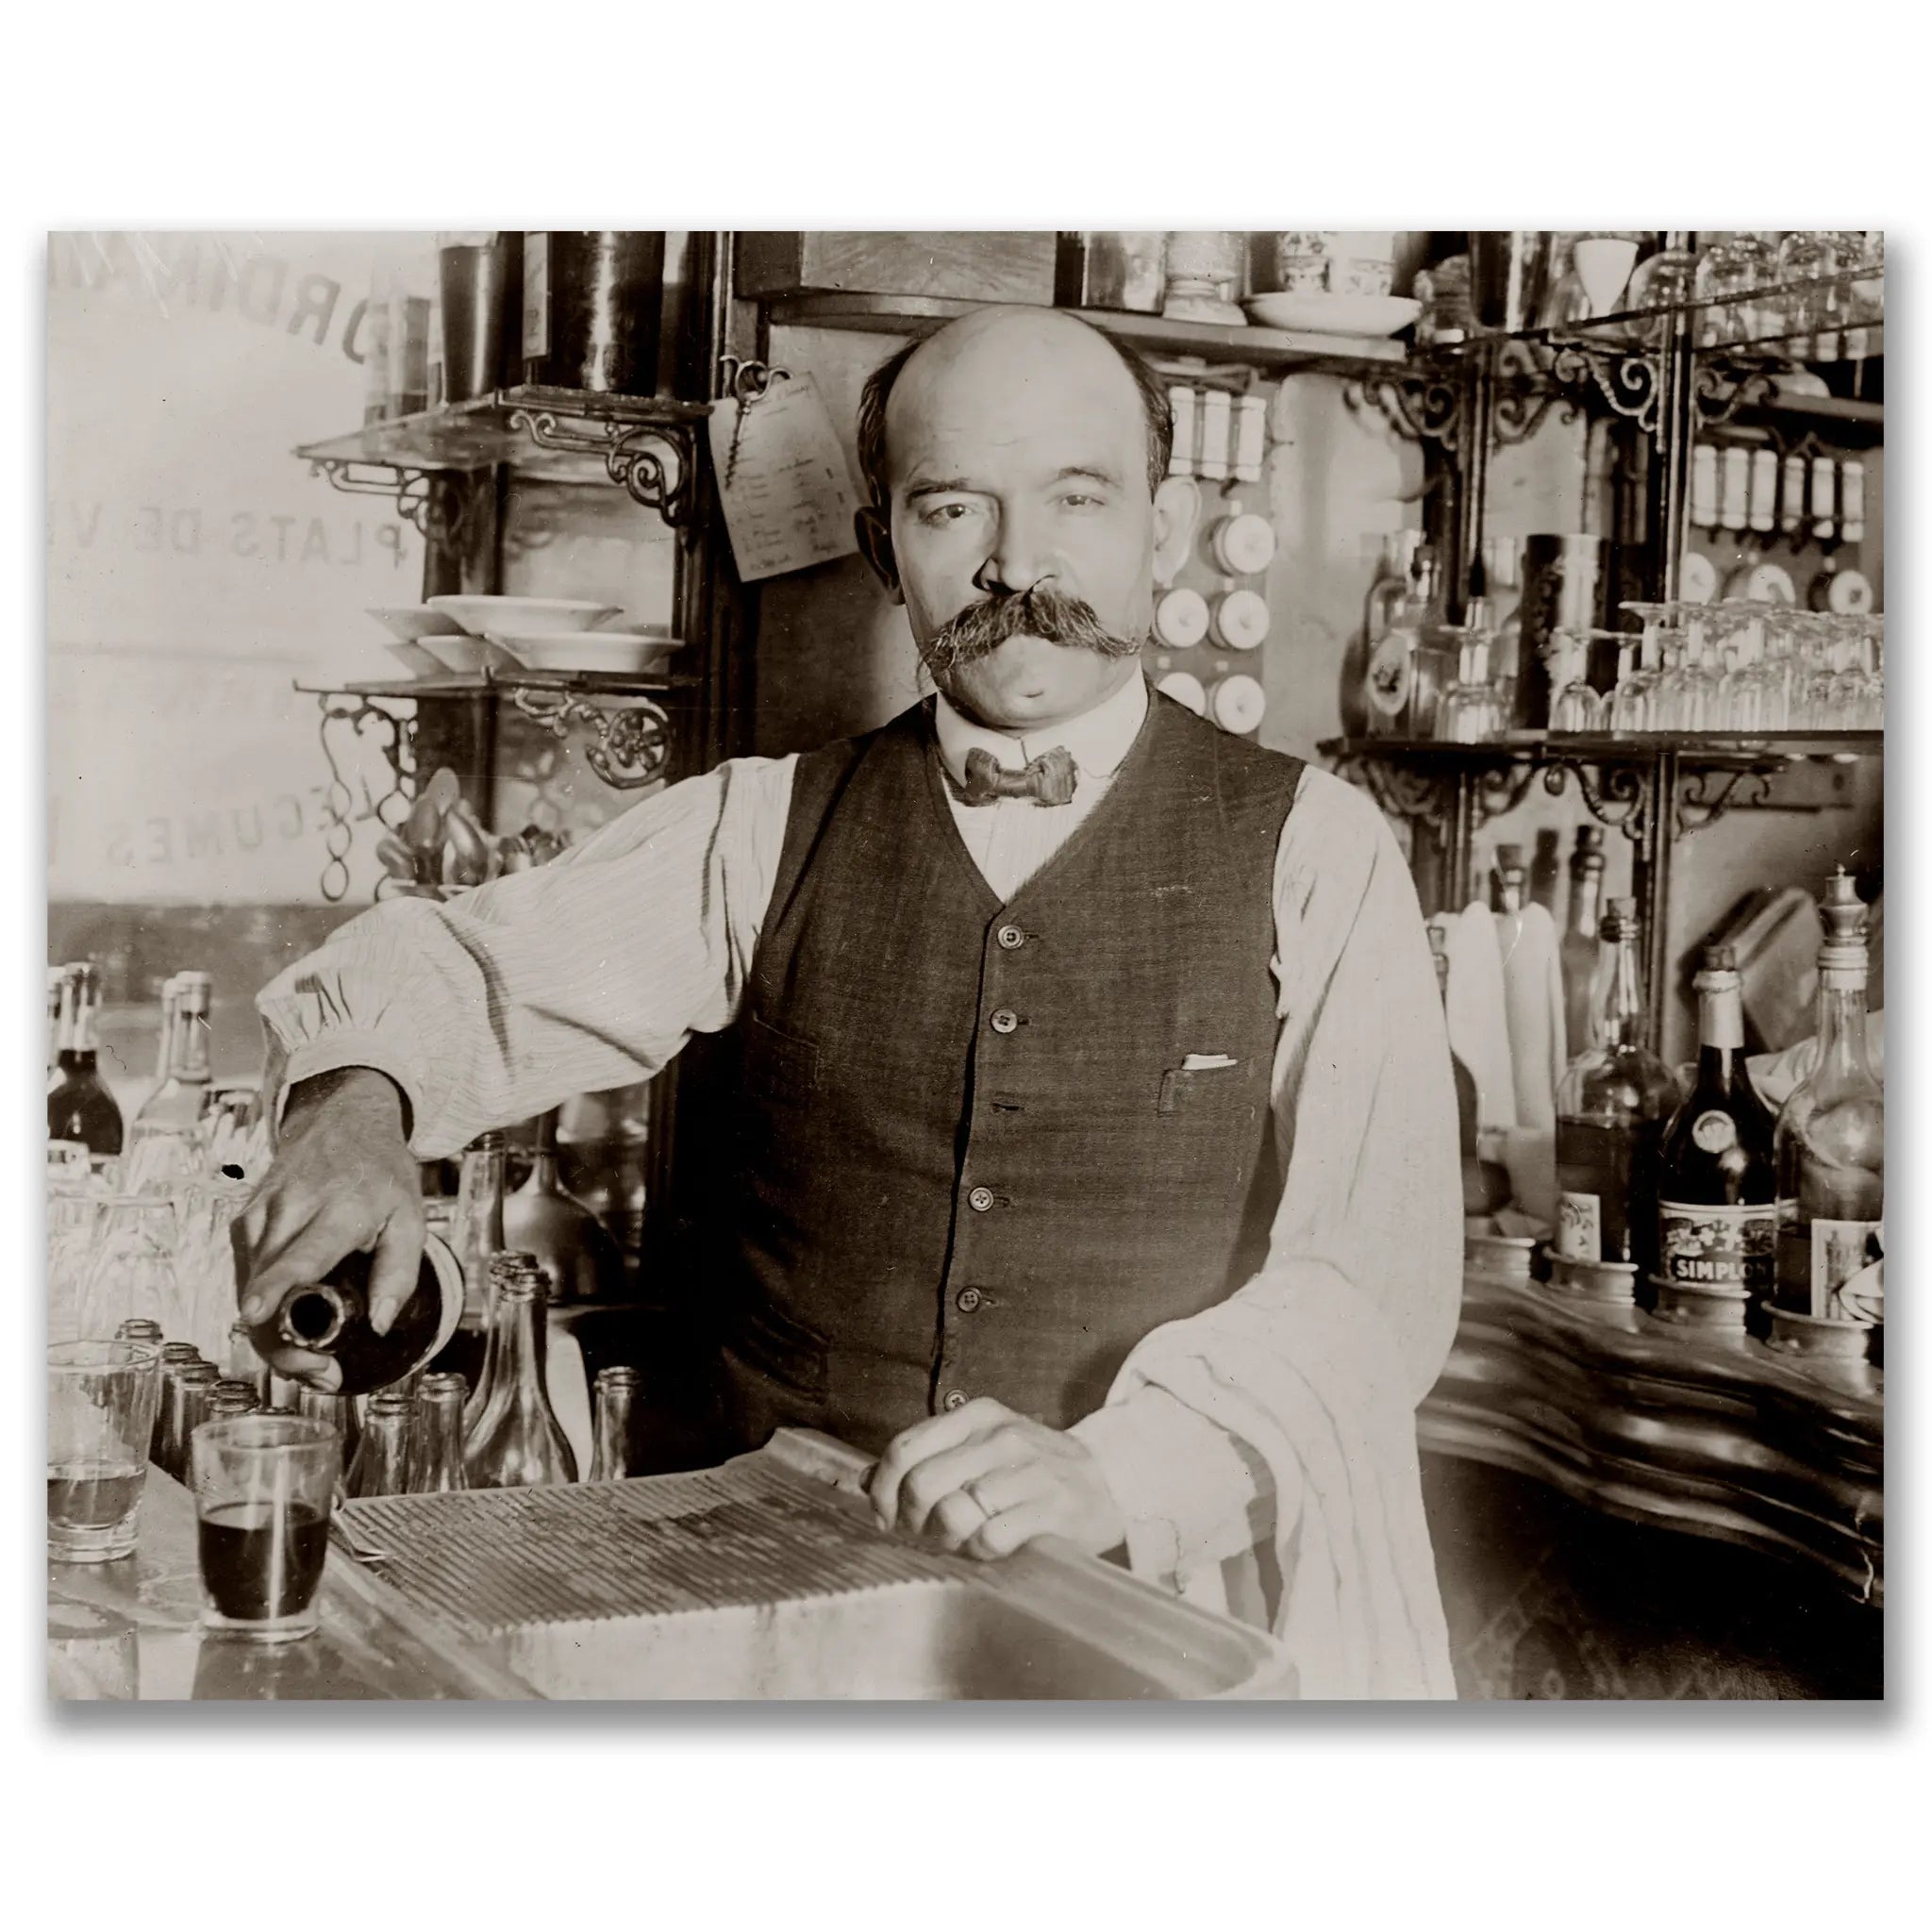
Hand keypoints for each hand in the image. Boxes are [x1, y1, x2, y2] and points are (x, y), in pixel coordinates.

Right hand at [232, 1068, 422, 1392]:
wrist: (342, 1122)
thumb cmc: (380, 1173)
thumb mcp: (411, 1218)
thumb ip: (399, 1273)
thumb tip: (380, 1325)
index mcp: (336, 1207)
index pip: (299, 1252)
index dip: (275, 1287)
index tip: (256, 1313)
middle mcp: (288, 1209)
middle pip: (266, 1288)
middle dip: (284, 1343)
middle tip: (321, 1374)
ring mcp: (258, 1214)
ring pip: (248, 1291)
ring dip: (273, 1336)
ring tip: (314, 1359)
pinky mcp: (243, 1223)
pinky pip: (244, 1279)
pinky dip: (263, 1311)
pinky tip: (290, 1327)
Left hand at [867, 1397, 1125, 1561]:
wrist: (1109, 1480)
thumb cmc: (1033, 1469)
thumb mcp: (980, 1447)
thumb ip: (927, 1457)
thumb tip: (867, 1480)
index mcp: (976, 1415)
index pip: (905, 1448)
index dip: (883, 1489)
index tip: (885, 1516)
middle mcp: (1000, 1436)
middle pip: (922, 1483)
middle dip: (911, 1520)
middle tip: (923, 1534)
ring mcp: (1028, 1470)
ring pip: (954, 1512)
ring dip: (946, 1539)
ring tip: (958, 1540)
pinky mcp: (1051, 1506)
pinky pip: (990, 1538)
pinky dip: (979, 1552)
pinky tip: (989, 1547)